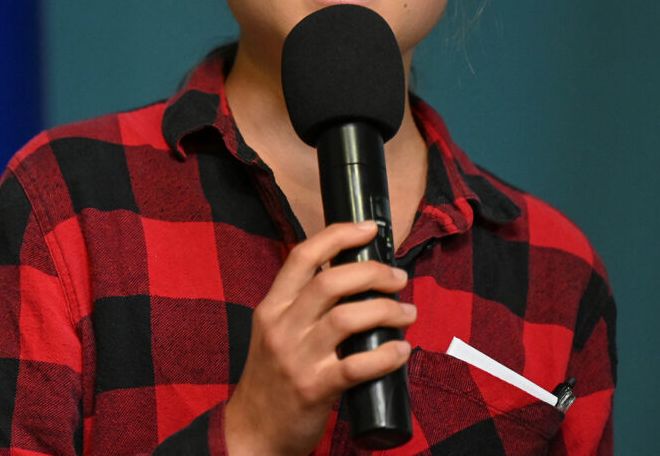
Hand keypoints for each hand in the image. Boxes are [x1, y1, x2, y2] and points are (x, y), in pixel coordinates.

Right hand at [224, 221, 415, 455]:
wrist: (252, 431)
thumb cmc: (272, 378)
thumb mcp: (275, 332)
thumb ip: (302, 306)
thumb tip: (353, 278)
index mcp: (271, 306)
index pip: (302, 256)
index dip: (338, 236)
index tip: (368, 228)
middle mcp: (281, 326)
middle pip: (330, 281)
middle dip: (372, 272)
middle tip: (398, 278)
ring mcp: (297, 358)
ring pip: (347, 318)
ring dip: (385, 310)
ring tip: (407, 313)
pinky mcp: (314, 389)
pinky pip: (356, 366)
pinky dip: (385, 356)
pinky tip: (401, 351)